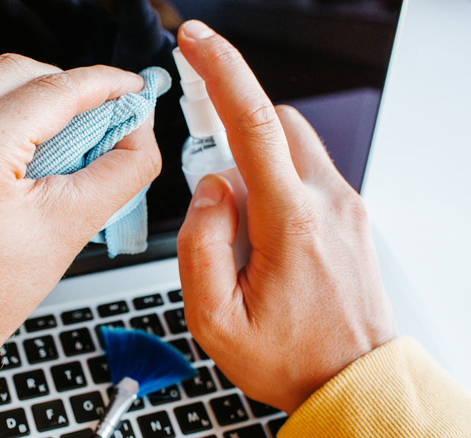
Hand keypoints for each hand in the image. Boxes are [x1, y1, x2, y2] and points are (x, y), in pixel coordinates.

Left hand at [0, 54, 160, 361]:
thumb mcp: (72, 227)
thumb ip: (123, 168)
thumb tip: (139, 127)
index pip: (53, 90)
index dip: (103, 83)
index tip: (130, 88)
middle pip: (18, 72)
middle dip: (66, 86)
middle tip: (100, 114)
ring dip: (31, 97)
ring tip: (62, 135)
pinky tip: (19, 146)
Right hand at [175, 21, 396, 413]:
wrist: (352, 381)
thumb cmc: (288, 357)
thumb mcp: (214, 320)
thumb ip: (200, 245)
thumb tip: (209, 188)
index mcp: (292, 223)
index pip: (253, 125)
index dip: (221, 71)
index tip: (197, 41)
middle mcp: (328, 202)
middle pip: (276, 121)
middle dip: (232, 128)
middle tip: (208, 174)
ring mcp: (345, 206)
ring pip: (293, 142)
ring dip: (254, 160)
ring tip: (238, 224)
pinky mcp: (350, 214)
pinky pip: (307, 170)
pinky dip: (275, 180)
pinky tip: (263, 232)